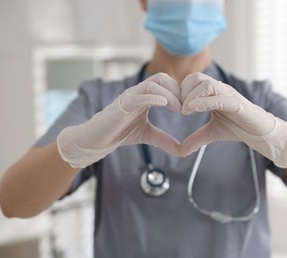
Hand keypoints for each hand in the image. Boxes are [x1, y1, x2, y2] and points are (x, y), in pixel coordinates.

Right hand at [57, 73, 181, 167]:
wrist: (98, 139)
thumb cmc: (120, 133)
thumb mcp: (148, 135)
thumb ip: (164, 140)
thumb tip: (183, 151)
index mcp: (145, 95)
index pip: (166, 83)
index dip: (179, 92)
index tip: (188, 106)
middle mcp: (138, 92)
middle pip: (161, 78)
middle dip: (176, 90)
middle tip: (185, 107)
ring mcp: (130, 96)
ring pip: (152, 84)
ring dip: (169, 95)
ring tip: (178, 108)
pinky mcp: (122, 104)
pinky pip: (139, 95)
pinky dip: (153, 97)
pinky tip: (164, 104)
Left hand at [179, 73, 286, 167]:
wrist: (259, 133)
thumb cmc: (237, 128)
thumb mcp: (211, 133)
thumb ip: (195, 139)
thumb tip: (180, 152)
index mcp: (213, 93)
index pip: (192, 80)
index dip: (180, 91)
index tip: (175, 106)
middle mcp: (220, 90)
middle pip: (196, 77)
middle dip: (183, 91)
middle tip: (179, 109)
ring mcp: (229, 95)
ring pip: (206, 84)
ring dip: (191, 96)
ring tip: (185, 111)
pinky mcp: (237, 104)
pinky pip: (219, 98)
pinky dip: (204, 102)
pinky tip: (193, 109)